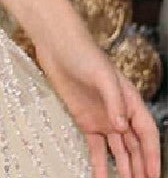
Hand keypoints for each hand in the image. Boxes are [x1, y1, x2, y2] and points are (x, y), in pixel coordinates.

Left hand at [34, 22, 160, 177]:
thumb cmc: (84, 54)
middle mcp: (120, 114)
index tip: (154, 175)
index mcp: (131, 102)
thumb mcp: (103, 75)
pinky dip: (99, 164)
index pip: (147, 134)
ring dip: (124, 170)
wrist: (56, 45)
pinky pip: (96, 148)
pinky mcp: (85, 121)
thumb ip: (114, 102)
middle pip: (136, 147)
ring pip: (119, 151)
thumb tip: (122, 127)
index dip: (153, 155)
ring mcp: (103, 119)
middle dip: (141, 168)